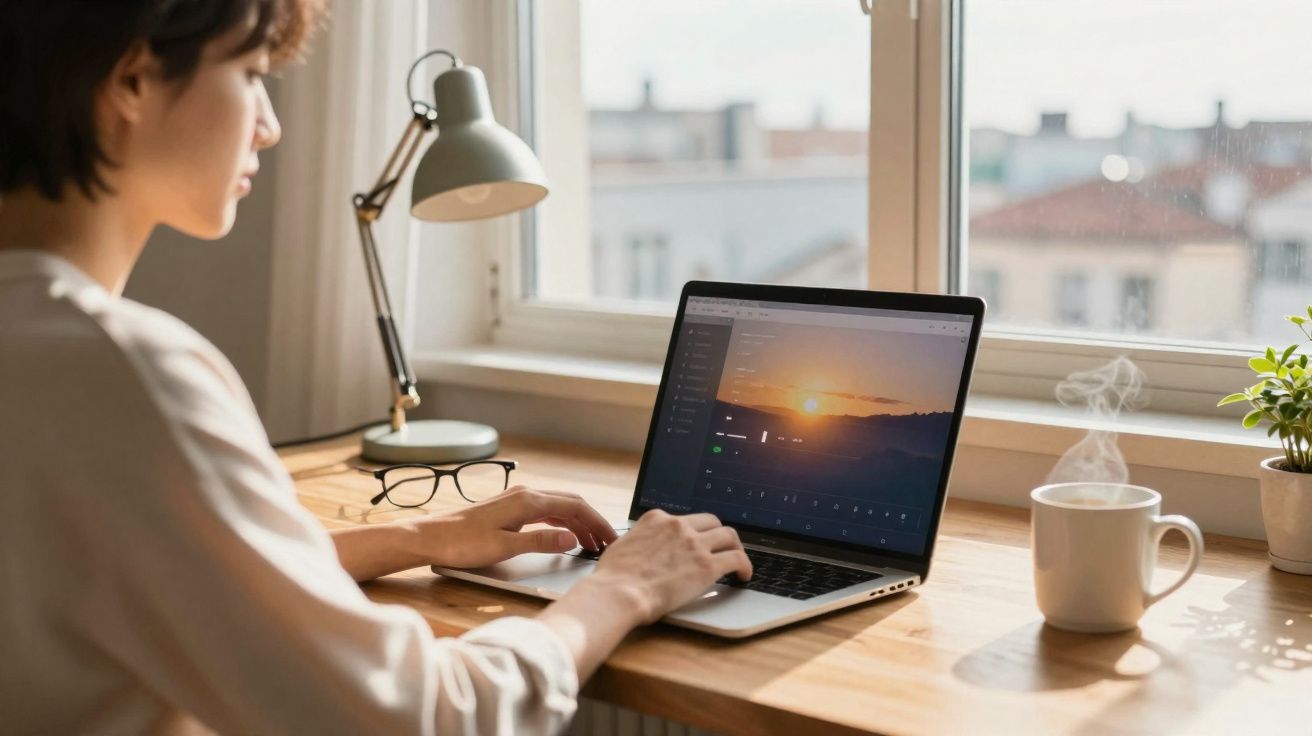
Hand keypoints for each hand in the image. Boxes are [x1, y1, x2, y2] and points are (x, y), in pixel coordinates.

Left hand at [408, 485, 618, 568]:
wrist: (429, 537)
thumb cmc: (461, 544)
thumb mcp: (504, 547)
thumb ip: (541, 542)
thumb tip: (572, 539)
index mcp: (528, 501)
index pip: (575, 507)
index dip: (597, 523)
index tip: (610, 540)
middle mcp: (525, 494)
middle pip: (571, 503)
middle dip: (592, 522)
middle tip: (607, 544)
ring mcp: (517, 500)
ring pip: (559, 506)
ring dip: (578, 523)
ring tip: (591, 544)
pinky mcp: (509, 508)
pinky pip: (545, 511)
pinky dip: (561, 522)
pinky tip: (565, 536)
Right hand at [589, 509, 752, 622]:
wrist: (619, 592)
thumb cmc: (613, 577)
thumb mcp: (622, 546)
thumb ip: (638, 541)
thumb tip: (640, 548)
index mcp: (656, 519)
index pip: (683, 519)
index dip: (692, 531)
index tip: (695, 542)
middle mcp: (678, 525)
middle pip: (711, 522)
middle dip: (717, 535)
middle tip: (720, 548)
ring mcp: (694, 544)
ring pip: (729, 536)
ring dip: (735, 547)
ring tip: (737, 560)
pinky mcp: (707, 565)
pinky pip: (736, 559)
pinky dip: (744, 565)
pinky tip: (744, 575)